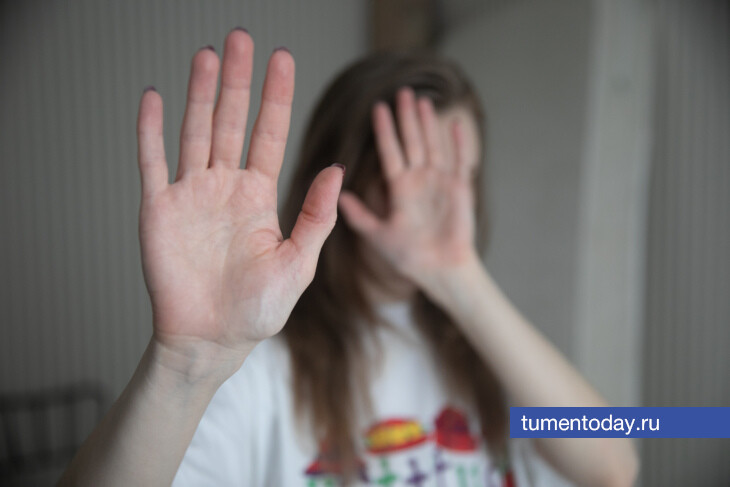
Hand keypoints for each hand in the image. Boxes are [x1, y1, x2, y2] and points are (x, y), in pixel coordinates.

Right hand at [136, 30, 342, 370]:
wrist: (213, 340)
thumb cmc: (258, 309)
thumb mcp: (298, 263)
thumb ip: (315, 217)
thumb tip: (337, 171)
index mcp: (259, 195)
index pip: (269, 133)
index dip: (275, 97)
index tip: (281, 58)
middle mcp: (225, 187)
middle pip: (232, 122)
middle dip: (238, 81)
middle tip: (242, 38)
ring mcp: (191, 195)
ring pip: (195, 132)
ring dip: (199, 94)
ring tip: (208, 55)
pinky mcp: (159, 210)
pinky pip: (153, 163)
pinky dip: (150, 131)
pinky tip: (152, 97)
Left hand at [338, 87, 477, 287]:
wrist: (438, 271)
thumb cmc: (409, 256)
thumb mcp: (378, 234)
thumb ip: (359, 216)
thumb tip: (338, 197)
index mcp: (400, 188)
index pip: (390, 152)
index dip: (385, 131)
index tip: (378, 108)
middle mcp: (420, 180)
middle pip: (412, 142)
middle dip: (406, 118)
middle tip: (402, 92)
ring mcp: (440, 183)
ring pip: (432, 146)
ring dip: (428, 125)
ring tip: (422, 101)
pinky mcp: (460, 191)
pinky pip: (460, 163)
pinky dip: (458, 145)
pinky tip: (454, 125)